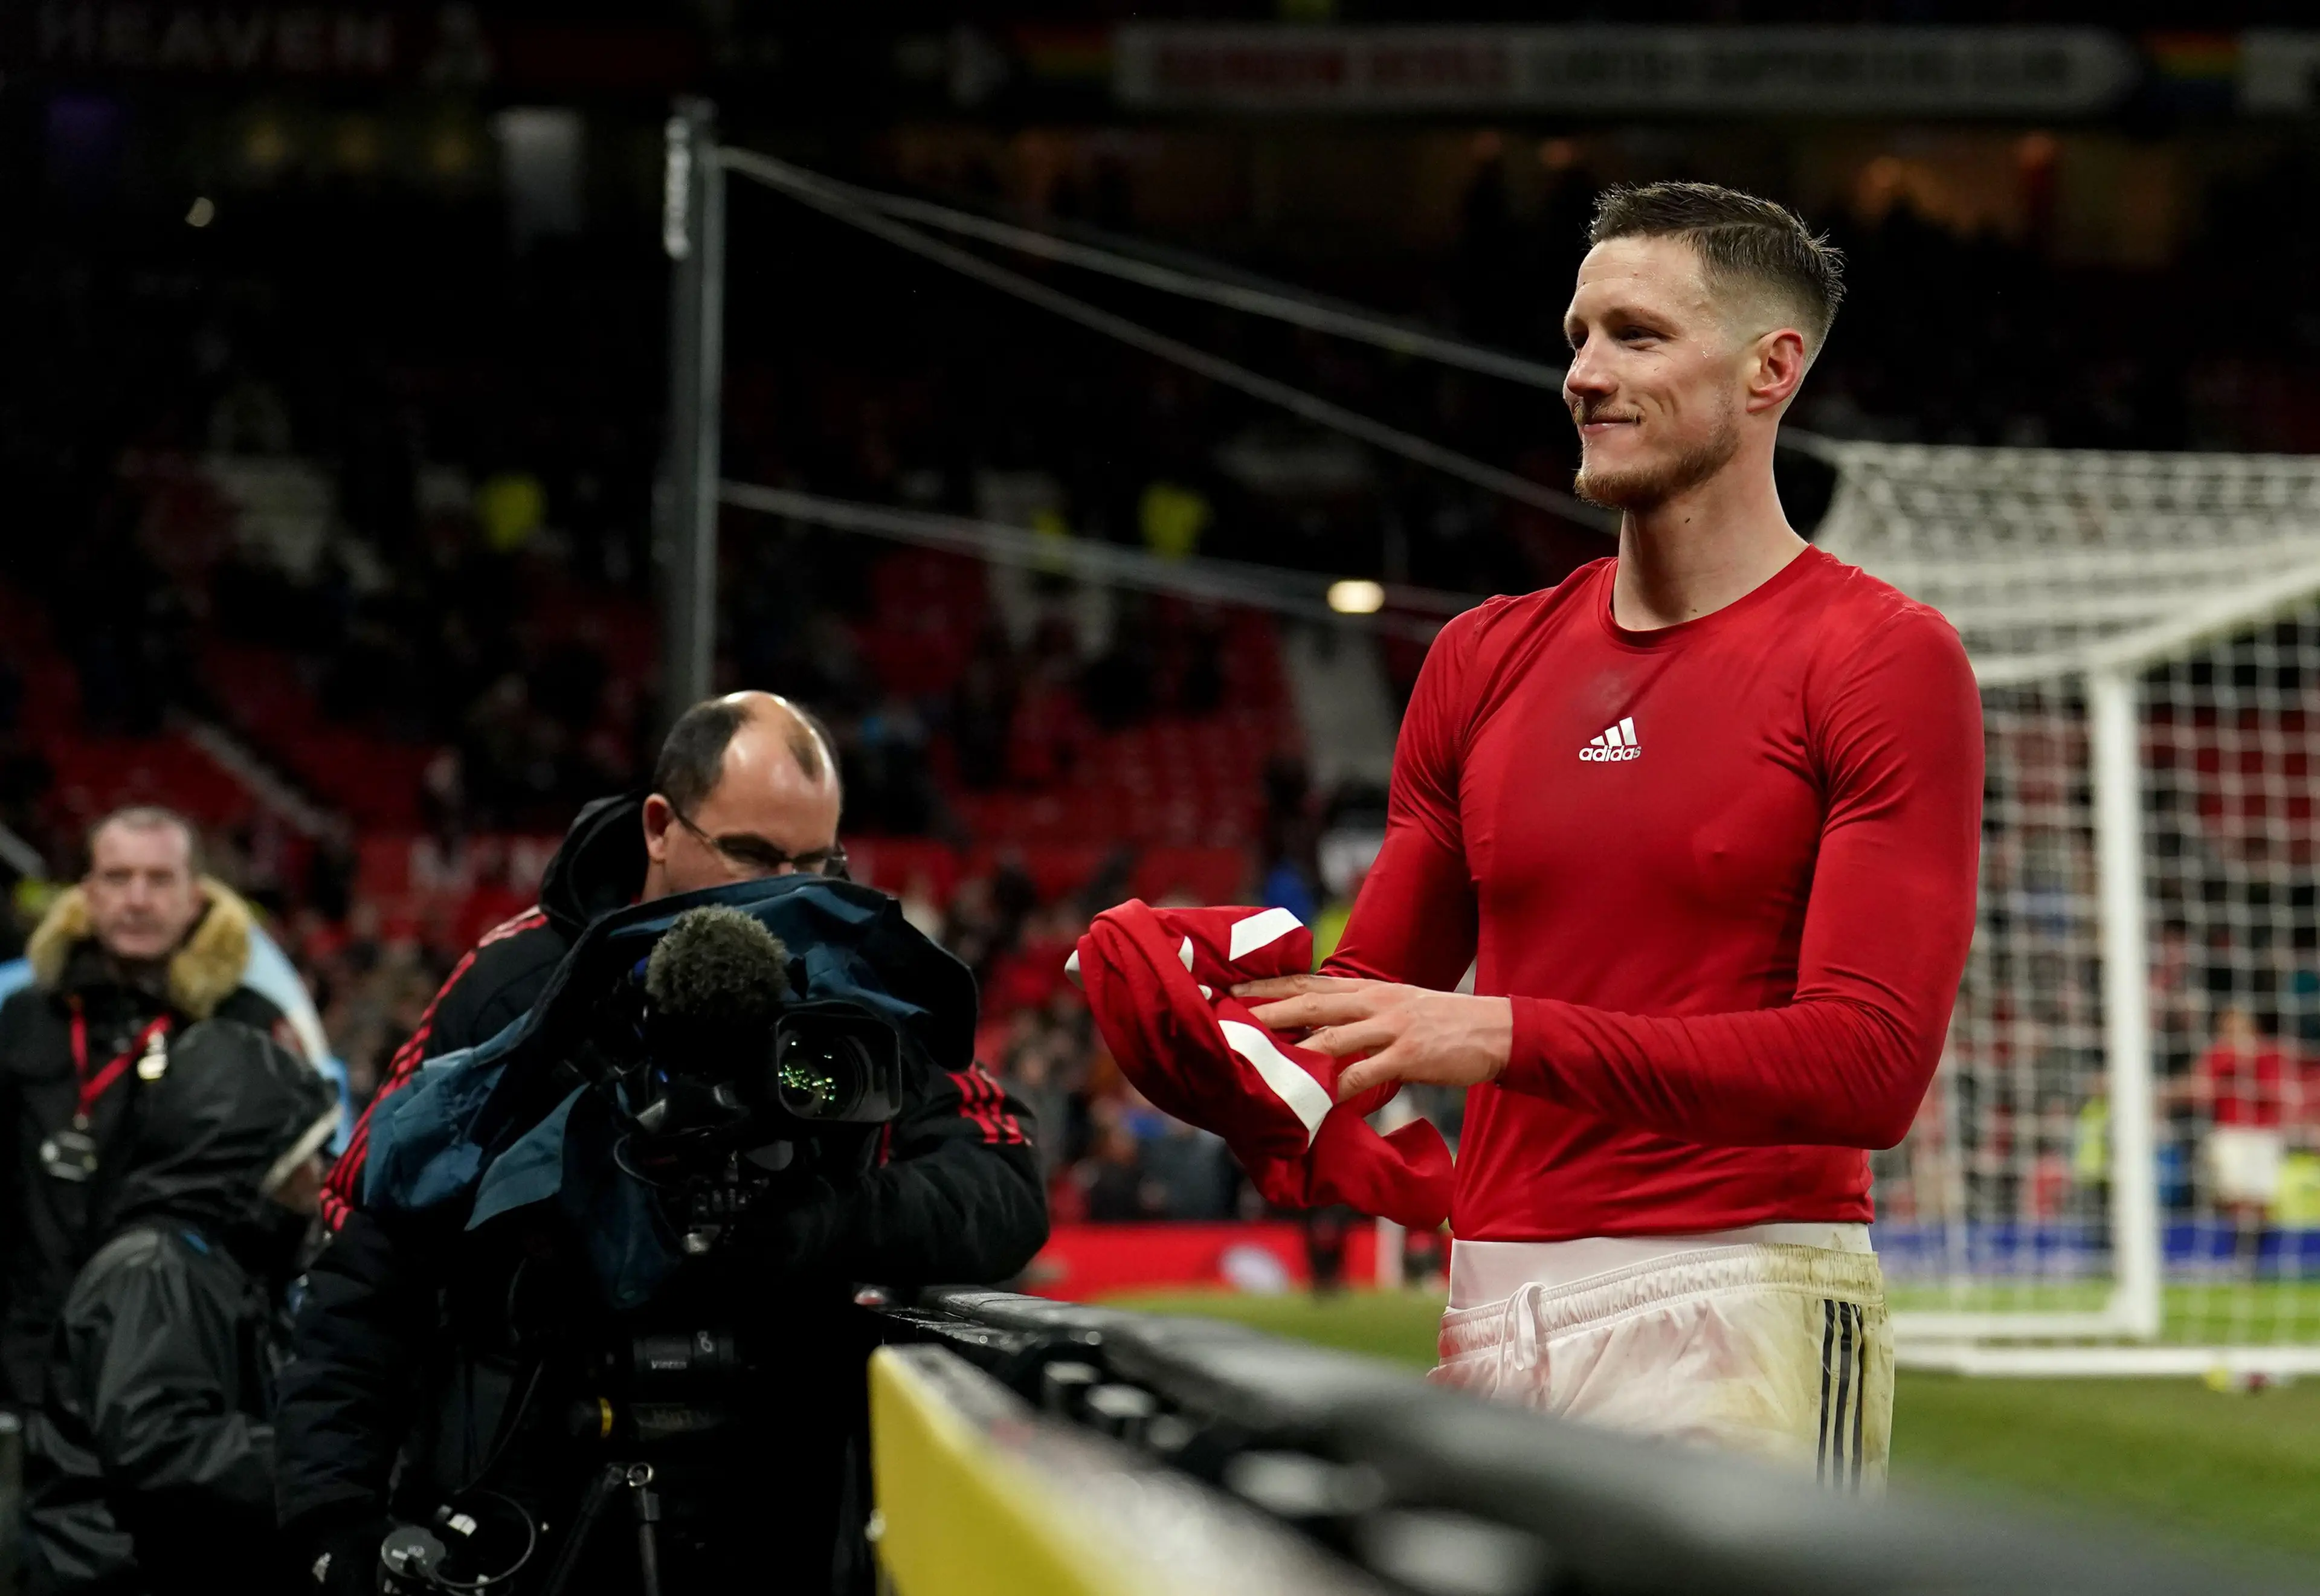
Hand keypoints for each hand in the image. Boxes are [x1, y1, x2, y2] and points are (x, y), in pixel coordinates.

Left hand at [1233, 974, 1511, 1101]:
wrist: (1497, 1030)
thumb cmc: (1445, 1024)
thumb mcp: (1400, 1008)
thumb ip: (1363, 1015)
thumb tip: (1323, 1032)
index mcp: (1371, 989)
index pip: (1311, 982)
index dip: (1271, 984)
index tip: (1234, 987)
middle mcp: (1376, 1002)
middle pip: (1311, 1002)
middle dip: (1267, 1009)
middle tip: (1228, 1017)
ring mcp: (1392, 1028)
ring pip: (1331, 1035)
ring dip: (1292, 1049)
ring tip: (1257, 1061)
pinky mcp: (1409, 1056)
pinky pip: (1363, 1072)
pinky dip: (1336, 1087)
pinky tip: (1314, 1100)